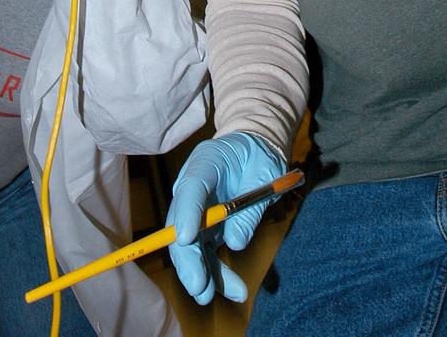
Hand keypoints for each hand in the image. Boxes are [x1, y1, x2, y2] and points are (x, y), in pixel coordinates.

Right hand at [167, 132, 285, 304]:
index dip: (187, 213)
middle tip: (199, 285)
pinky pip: (206, 253)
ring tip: (212, 296)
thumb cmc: (260, 156)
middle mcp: (192, 187)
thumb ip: (250, 207)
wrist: (256, 149)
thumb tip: (236, 243)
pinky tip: (234, 291)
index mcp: (206, 162)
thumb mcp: (265, 173)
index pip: (191, 187)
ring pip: (190, 245)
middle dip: (188, 257)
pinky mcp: (206, 228)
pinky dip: (217, 274)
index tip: (187, 239)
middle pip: (180, 223)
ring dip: (201, 273)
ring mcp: (196, 209)